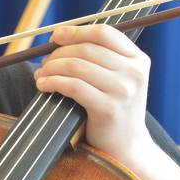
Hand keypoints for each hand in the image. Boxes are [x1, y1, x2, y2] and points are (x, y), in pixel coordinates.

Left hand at [33, 24, 155, 164]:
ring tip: (41, 75)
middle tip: (44, 62)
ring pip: (76, 66)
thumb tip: (61, 36)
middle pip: (86, 49)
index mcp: (138, 59)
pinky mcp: (108, 109)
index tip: (55, 35)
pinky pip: (73, 86)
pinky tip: (43, 86)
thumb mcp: (118, 79)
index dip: (76, 31)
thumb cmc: (114, 109)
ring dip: (51, 68)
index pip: (104, 33)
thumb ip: (100, 57)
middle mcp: (134, 72)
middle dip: (58, 53)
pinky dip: (53, 82)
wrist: (127, 148)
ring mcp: (123, 90)